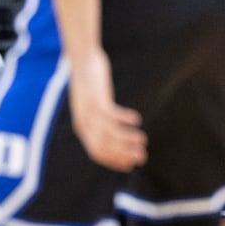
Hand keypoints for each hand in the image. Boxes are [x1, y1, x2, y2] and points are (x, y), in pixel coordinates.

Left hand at [68, 48, 146, 171]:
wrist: (81, 60)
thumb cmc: (91, 85)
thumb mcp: (94, 106)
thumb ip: (101, 120)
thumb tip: (115, 133)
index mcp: (83, 128)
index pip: (97, 153)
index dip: (114, 161)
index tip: (130, 165)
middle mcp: (84, 123)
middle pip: (104, 146)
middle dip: (123, 155)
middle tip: (142, 157)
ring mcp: (90, 111)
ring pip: (109, 133)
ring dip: (127, 140)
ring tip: (143, 141)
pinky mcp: (96, 99)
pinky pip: (111, 114)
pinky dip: (124, 119)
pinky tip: (137, 119)